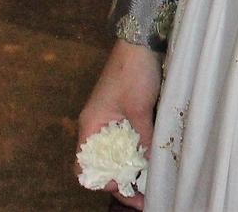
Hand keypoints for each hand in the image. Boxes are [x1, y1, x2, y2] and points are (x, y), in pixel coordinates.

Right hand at [77, 43, 161, 205]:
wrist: (141, 42)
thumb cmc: (133, 72)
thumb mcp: (139, 109)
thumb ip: (144, 138)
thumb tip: (152, 167)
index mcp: (91, 125)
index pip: (85, 167)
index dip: (102, 181)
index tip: (125, 187)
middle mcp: (97, 126)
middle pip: (102, 164)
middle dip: (120, 181)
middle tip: (144, 195)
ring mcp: (111, 120)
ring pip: (117, 154)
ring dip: (131, 168)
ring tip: (150, 183)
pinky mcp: (125, 114)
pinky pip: (127, 141)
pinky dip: (138, 152)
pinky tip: (153, 160)